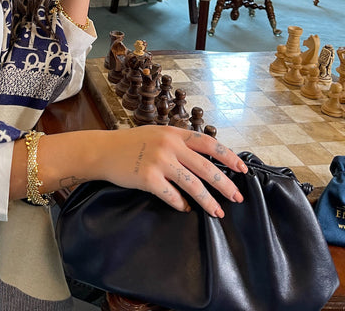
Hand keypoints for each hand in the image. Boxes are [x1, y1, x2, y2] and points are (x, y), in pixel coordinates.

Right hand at [95, 126, 246, 216]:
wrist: (103, 150)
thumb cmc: (130, 144)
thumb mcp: (156, 134)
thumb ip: (178, 142)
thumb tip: (204, 159)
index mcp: (174, 132)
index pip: (209, 143)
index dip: (228, 156)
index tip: (242, 169)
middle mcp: (169, 145)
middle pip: (206, 167)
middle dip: (225, 184)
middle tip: (237, 197)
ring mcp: (159, 161)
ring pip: (193, 185)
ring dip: (208, 201)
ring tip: (218, 212)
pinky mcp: (148, 178)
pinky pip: (172, 196)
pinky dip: (182, 204)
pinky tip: (186, 209)